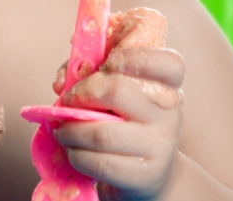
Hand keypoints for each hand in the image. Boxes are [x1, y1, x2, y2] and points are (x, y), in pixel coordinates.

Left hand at [53, 48, 185, 200]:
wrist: (150, 171)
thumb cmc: (126, 120)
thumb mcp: (119, 90)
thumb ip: (91, 72)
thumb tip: (62, 81)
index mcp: (168, 84)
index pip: (168, 63)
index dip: (132, 57)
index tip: (107, 63)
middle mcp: (169, 112)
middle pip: (119, 90)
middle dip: (82, 93)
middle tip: (68, 101)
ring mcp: (160, 145)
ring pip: (103, 133)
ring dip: (71, 130)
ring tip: (62, 130)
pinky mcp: (145, 175)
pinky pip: (101, 163)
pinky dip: (77, 156)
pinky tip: (73, 151)